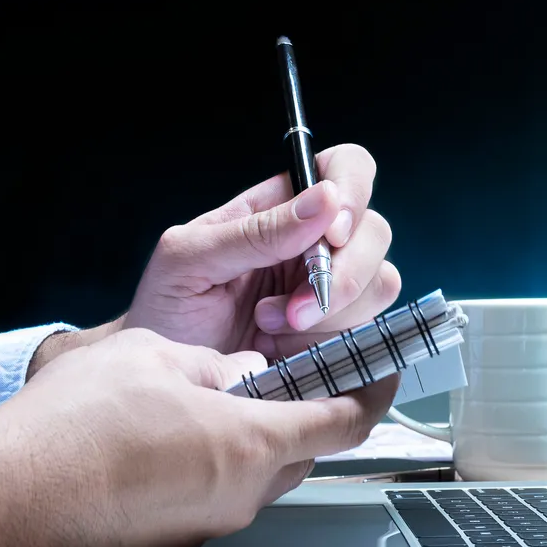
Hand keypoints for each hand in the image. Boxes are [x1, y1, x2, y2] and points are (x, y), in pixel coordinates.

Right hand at [0, 327, 397, 546]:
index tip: (380, 367)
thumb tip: (241, 374)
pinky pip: (219, 494)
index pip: (348, 421)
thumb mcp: (152, 357)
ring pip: (260, 473)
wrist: (7, 498)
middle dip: (304, 410)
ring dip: (254, 437)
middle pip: (306, 449)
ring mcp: (209, 523)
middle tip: (280, 371)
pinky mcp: (176, 538)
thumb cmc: (72, 427)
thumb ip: (215, 364)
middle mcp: (242, 492)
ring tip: (209, 398)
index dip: (373, 390)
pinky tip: (170, 436)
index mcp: (251, 442)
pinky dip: (216, 463)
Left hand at [125, 143, 400, 357]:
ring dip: (330, 314)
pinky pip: (366, 330)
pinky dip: (331, 343)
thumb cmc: (166, 309)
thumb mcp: (189, 260)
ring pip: (379, 283)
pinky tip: (284, 350)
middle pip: (375, 231)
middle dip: (341, 275)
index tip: (331, 236)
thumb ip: (254, 230)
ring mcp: (330, 287)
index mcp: (279, 206)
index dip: (353, 192)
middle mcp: (313, 241)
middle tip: (288, 309)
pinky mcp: (336, 333)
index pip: (344, 168)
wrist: (166, 378)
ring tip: (270, 328)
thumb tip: (324, 199)